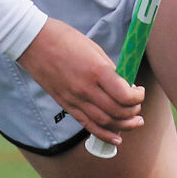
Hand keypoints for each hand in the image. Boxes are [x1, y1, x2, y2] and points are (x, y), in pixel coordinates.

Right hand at [16, 17, 144, 147]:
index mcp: (97, 71)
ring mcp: (74, 99)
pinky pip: (87, 124)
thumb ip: (110, 69)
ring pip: (104, 122)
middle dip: (133, 112)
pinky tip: (116, 138)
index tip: (140, 92)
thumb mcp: (95, 49)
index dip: (137, 97)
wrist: (36, 43)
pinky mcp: (65, 104)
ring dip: (123, 126)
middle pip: (116, 111)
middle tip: (138, 108)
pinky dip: (103, 134)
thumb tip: (125, 83)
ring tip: (135, 123)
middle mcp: (86, 89)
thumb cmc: (67, 39)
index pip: (124, 95)